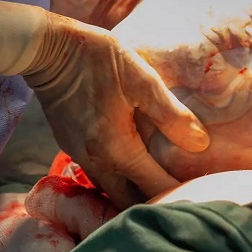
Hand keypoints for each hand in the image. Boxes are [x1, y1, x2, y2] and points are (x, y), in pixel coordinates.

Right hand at [0, 0, 209, 209]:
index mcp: (117, 149)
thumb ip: (171, 114)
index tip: (202, 189)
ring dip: (137, 193)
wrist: (48, 49)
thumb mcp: (141, 80)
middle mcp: (96, 162)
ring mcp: (80, 157)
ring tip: (163, 183)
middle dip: (157, 201)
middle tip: (184, 191)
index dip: (180, 192)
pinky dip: (121, 180)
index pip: (154, 187)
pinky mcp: (71, 148)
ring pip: (113, 191)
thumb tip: (200, 143)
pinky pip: (101, 177)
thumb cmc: (97, 59)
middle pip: (131, 201)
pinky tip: (135, 167)